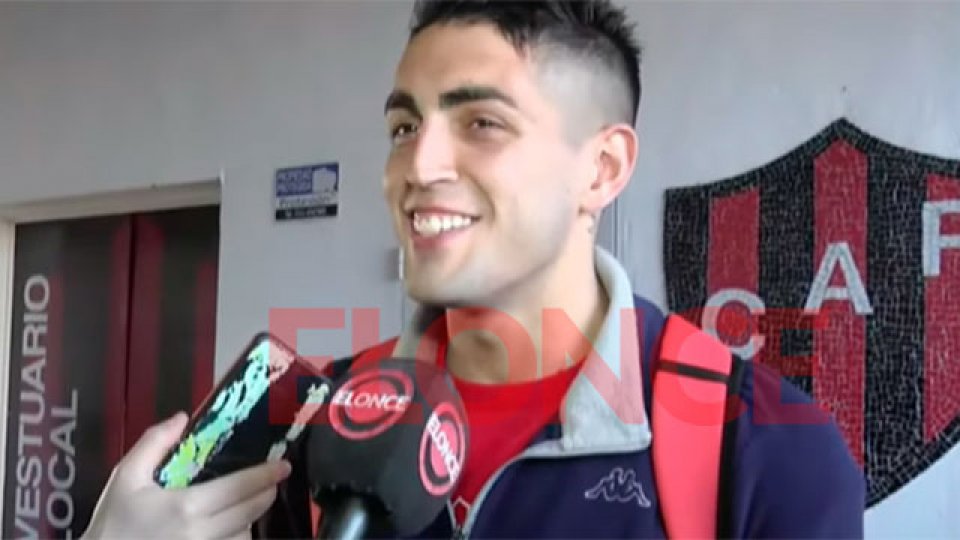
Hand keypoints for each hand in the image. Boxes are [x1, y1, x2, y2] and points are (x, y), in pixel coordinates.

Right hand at [81, 412, 291, 539]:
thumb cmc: (111, 524)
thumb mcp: (125, 477)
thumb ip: (153, 443)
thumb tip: (182, 418)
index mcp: (187, 506)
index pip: (240, 488)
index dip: (265, 476)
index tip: (283, 465)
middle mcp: (202, 534)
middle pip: (250, 512)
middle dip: (265, 494)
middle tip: (272, 480)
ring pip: (244, 535)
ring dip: (250, 519)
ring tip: (248, 504)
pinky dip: (236, 537)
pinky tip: (230, 528)